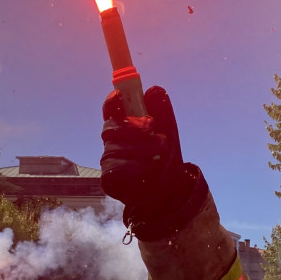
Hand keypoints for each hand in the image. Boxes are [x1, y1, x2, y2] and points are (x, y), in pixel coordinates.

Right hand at [100, 86, 204, 239]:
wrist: (171, 189)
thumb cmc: (166, 157)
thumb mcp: (169, 131)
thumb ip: (162, 111)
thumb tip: (153, 90)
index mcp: (124, 126)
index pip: (110, 110)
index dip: (111, 103)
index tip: (119, 96)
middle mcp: (113, 142)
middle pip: (111, 128)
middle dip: (133, 127)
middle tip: (152, 128)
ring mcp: (109, 160)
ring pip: (115, 148)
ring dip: (141, 148)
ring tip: (160, 152)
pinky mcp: (108, 179)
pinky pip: (116, 168)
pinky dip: (135, 166)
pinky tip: (147, 168)